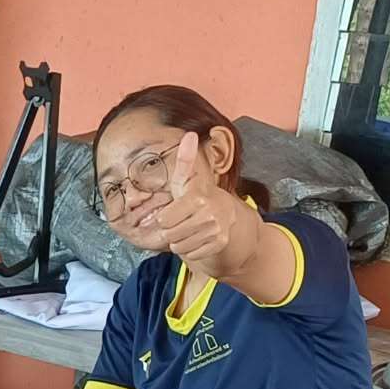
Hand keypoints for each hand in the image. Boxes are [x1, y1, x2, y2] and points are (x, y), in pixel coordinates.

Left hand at [130, 130, 253, 276]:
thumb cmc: (198, 196)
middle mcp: (209, 214)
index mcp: (197, 197)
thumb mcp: (188, 179)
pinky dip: (192, 249)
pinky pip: (191, 254)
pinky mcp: (219, 244)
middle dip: (172, 231)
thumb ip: (185, 159)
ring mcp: (216, 230)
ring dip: (180, 241)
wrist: (227, 216)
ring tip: (190, 229)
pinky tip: (199, 238)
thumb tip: (189, 134)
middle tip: (182, 221)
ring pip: (180, 246)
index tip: (175, 210)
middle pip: (170, 235)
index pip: (163, 220)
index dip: (165, 218)